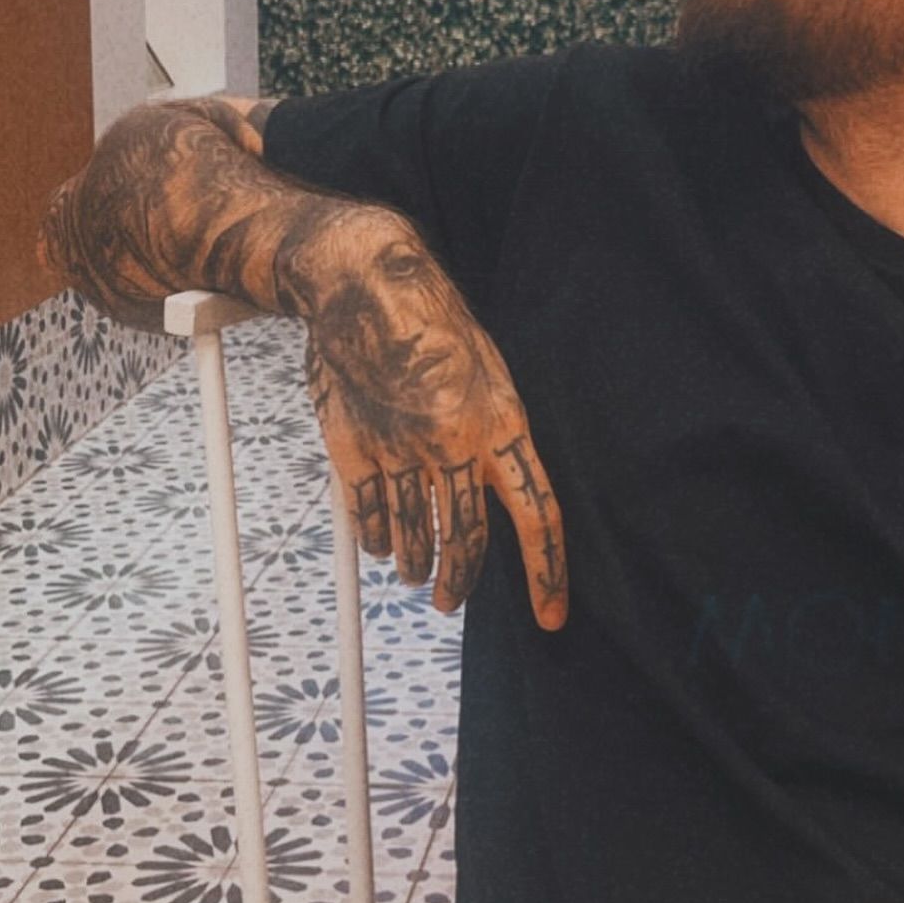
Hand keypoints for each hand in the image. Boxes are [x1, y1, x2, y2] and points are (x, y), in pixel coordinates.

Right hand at [285, 212, 567, 630]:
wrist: (366, 285)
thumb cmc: (433, 324)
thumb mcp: (488, 373)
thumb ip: (494, 434)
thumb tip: (496, 490)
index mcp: (501, 423)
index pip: (537, 514)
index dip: (546, 572)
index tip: (549, 616)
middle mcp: (455, 444)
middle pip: (466, 541)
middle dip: (459, 583)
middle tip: (449, 600)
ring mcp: (401, 449)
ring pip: (413, 538)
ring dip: (416, 566)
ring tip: (418, 575)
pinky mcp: (354, 448)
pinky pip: (368, 516)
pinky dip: (376, 539)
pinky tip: (383, 544)